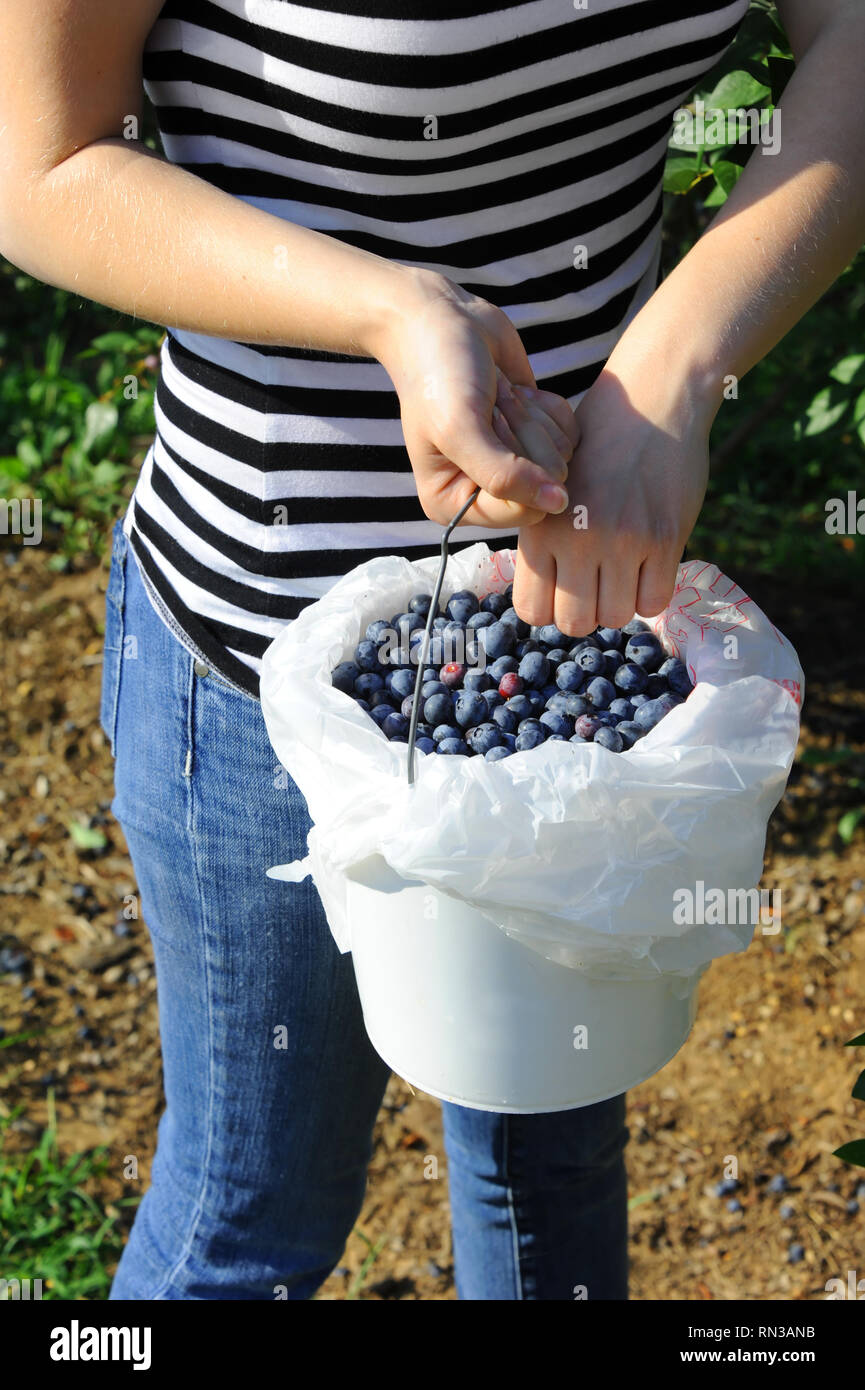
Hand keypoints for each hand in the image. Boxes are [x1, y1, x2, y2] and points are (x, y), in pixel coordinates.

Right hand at [372, 271, 578, 527]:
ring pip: (562, 457)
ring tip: (498, 396)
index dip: (517, 467)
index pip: (521, 512)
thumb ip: (505, 477)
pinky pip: (570, 434)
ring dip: (533, 417)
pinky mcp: (536, 434)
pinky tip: (516, 391)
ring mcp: (515, 464)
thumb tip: (559, 504)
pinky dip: (548, 406)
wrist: (442, 319)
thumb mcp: (461, 428)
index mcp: (453, 504)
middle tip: (492, 405)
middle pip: (546, 485)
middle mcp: (486, 492)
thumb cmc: (439, 373)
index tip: (488, 425)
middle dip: (524, 436)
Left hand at [511, 363, 711, 634]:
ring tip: (623, 574)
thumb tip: (548, 597)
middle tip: (596, 586)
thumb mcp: (551, 488)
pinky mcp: (665, 538)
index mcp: (541, 528)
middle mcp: (576, 539)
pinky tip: (650, 568)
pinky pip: (656, 602)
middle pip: (575, 624)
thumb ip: (545, 539)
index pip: (532, 610)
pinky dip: (652, 592)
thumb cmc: (597, 444)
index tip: (563, 590)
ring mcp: (623, 541)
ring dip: (620, 604)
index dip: (550, 608)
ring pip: (616, 618)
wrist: (651, 401)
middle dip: (585, 612)